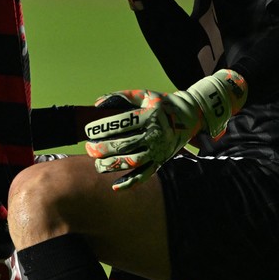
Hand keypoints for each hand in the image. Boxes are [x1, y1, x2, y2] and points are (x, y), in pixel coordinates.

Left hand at [84, 70, 247, 189]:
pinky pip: (145, 175)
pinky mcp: (160, 161)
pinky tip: (115, 186)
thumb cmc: (163, 103)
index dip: (103, 128)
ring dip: (112, 166)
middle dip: (102, 149)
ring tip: (97, 164)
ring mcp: (158, 150)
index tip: (88, 131)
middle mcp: (154, 134)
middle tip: (88, 148)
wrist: (190, 116)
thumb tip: (97, 104)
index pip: (122, 123)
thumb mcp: (145, 94)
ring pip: (132, 162)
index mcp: (150, 115)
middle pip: (125, 145)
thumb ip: (121, 96)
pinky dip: (131, 183)